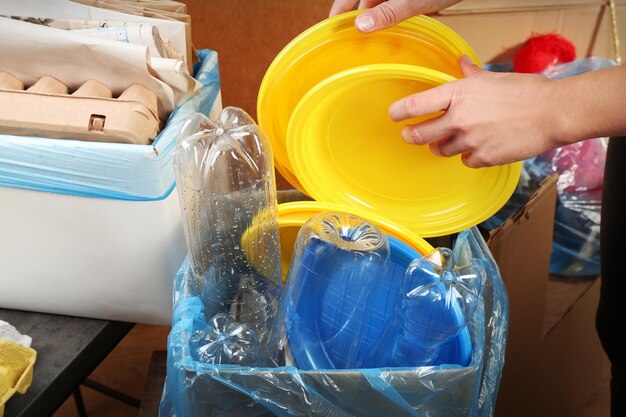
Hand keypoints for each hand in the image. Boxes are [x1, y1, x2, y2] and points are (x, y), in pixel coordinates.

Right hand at [329, 0, 461, 32]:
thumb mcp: (415, 0)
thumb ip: (388, 13)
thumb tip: (362, 26)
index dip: (340, 8)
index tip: (333, 25)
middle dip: (359, 16)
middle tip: (353, 38)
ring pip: (380, 1)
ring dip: (376, 16)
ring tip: (372, 37)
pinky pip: (394, 2)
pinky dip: (390, 13)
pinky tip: (392, 27)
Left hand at [389, 56, 565, 167]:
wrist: (553, 113)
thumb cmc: (525, 91)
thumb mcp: (493, 78)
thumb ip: (470, 74)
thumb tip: (460, 63)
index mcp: (458, 94)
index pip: (415, 105)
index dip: (398, 112)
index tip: (393, 115)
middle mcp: (459, 119)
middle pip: (419, 135)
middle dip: (412, 136)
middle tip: (411, 134)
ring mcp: (470, 140)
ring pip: (440, 150)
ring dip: (441, 146)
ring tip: (450, 140)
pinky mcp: (483, 158)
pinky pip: (465, 161)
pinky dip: (468, 156)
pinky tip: (478, 147)